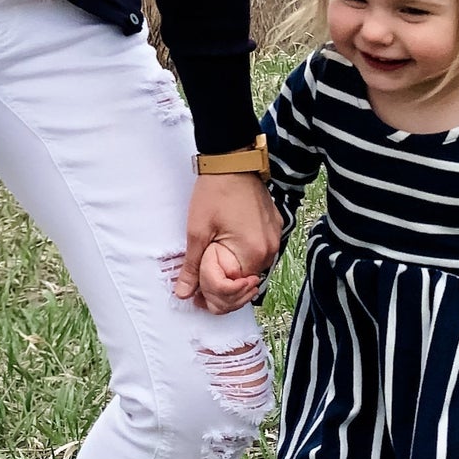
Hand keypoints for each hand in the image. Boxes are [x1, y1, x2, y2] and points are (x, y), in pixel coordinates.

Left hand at [173, 173, 279, 314]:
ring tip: (211, 269)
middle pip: (246, 286)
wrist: (233, 161)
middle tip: (199, 285)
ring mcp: (275, 239)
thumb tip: (184, 293)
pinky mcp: (274, 229)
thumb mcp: (197, 232)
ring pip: (252, 271)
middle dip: (223, 290)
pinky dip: (243, 259)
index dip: (214, 297)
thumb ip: (192, 267)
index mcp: (253, 253)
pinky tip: (226, 254)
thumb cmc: (215, 192)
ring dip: (233, 275)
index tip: (197, 293)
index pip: (235, 293)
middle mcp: (270, 250)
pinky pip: (259, 255)